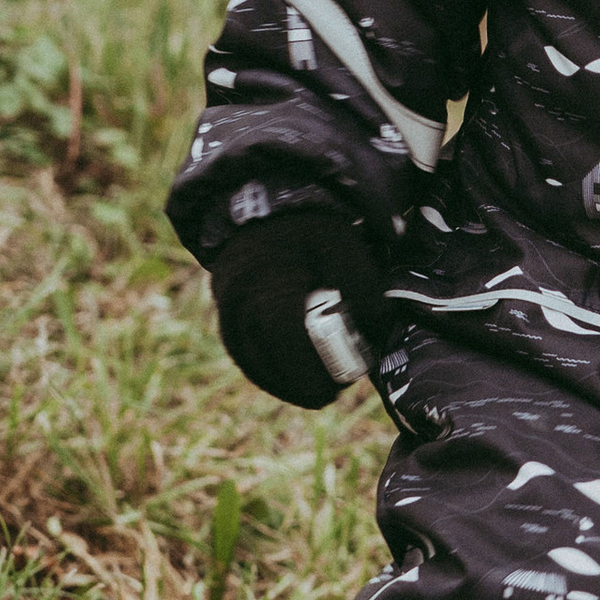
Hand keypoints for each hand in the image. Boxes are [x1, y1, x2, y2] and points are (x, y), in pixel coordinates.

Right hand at [209, 205, 381, 409]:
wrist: (267, 207)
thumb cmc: (311, 230)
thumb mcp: (345, 250)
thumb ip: (363, 291)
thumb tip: (376, 336)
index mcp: (271, 283)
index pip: (285, 341)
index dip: (308, 374)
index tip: (334, 390)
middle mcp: (240, 301)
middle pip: (266, 361)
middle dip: (299, 385)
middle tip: (330, 392)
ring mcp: (226, 309)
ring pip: (250, 362)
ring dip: (281, 382)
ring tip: (313, 389)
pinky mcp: (223, 314)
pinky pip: (241, 353)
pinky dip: (265, 371)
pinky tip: (288, 379)